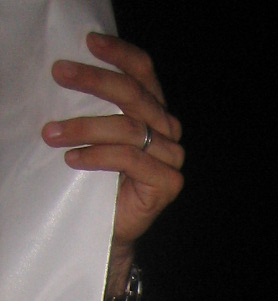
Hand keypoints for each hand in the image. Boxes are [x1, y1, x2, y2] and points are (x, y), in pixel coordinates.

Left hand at [42, 34, 183, 281]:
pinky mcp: (168, 183)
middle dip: (93, 81)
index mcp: (154, 111)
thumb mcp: (97, 132)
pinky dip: (97, 156)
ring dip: (84, 127)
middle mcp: (168, 131)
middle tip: (59, 73)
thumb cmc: (101, 178)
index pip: (144, 73)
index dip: (120, 54)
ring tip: (52, 133)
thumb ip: (100, 107)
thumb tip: (72, 73)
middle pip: (134, 95)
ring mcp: (171, 158)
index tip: (89, 42)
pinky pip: (129, 158)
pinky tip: (73, 159)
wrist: (113, 227)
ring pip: (128, 128)